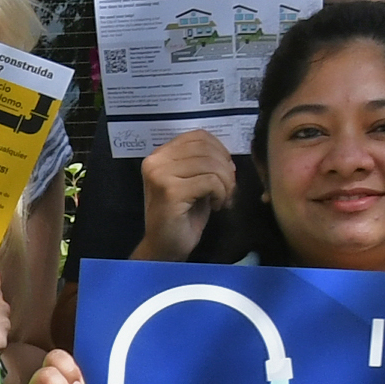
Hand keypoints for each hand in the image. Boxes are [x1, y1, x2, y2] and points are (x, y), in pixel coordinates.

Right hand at [137, 129, 234, 261]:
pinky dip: (221, 194)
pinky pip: (210, 181)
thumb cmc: (181, 216)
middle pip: (206, 149)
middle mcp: (156, 161)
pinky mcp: (170, 191)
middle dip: (226, 168)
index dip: (219, 149)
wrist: (164, 247)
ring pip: (210, 164)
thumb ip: (203, 163)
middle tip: (228, 189)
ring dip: (226, 183)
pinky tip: (216, 206)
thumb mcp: (193, 181)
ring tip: (222, 199)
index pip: (198, 136)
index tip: (225, 171)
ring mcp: (161, 175)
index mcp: (160, 155)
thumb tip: (227, 157)